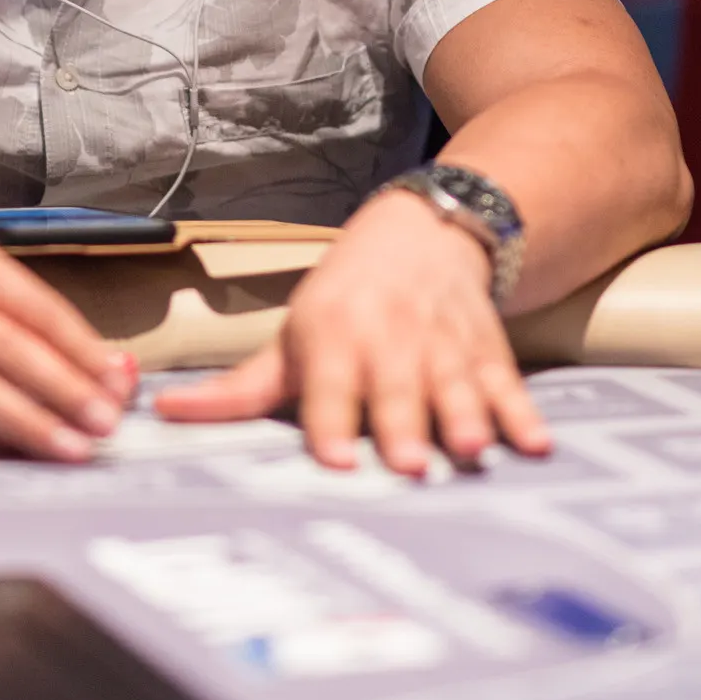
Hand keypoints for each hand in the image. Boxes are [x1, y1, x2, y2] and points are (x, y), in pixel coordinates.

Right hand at [0, 211, 138, 459]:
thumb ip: (13, 298)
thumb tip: (84, 353)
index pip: (30, 305)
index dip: (77, 347)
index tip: (114, 378)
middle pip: (6, 352)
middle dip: (62, 392)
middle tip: (105, 424)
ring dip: (28, 427)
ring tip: (71, 450)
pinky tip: (15, 449)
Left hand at [154, 189, 551, 473]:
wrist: (419, 233)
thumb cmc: (342, 301)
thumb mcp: (290, 338)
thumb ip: (239, 389)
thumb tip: (163, 413)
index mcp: (334, 340)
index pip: (330, 388)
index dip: (332, 423)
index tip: (333, 460)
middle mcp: (389, 342)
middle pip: (396, 391)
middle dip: (401, 425)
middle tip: (406, 466)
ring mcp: (443, 347)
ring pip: (454, 387)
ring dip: (464, 419)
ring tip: (470, 453)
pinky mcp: (487, 352)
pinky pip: (508, 384)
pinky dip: (524, 414)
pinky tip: (538, 446)